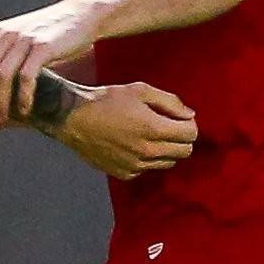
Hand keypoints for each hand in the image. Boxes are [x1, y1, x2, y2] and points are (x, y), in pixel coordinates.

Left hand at [0, 0, 104, 124]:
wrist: (81, 16)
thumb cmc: (49, 35)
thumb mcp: (18, 39)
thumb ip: (0, 56)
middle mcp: (4, 34)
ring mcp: (23, 39)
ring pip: (0, 76)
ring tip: (2, 119)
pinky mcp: (43, 46)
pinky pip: (26, 76)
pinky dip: (23, 96)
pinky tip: (25, 110)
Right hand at [51, 82, 196, 180]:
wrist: (72, 118)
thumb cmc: (106, 100)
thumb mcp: (140, 90)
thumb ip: (170, 102)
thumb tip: (190, 115)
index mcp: (153, 128)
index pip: (191, 134)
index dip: (188, 124)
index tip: (178, 119)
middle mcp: (147, 150)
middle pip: (185, 151)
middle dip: (181, 138)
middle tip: (168, 127)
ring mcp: (136, 164)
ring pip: (168, 163)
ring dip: (166, 150)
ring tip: (150, 136)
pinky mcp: (124, 173)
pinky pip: (148, 169)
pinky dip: (147, 159)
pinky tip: (133, 146)